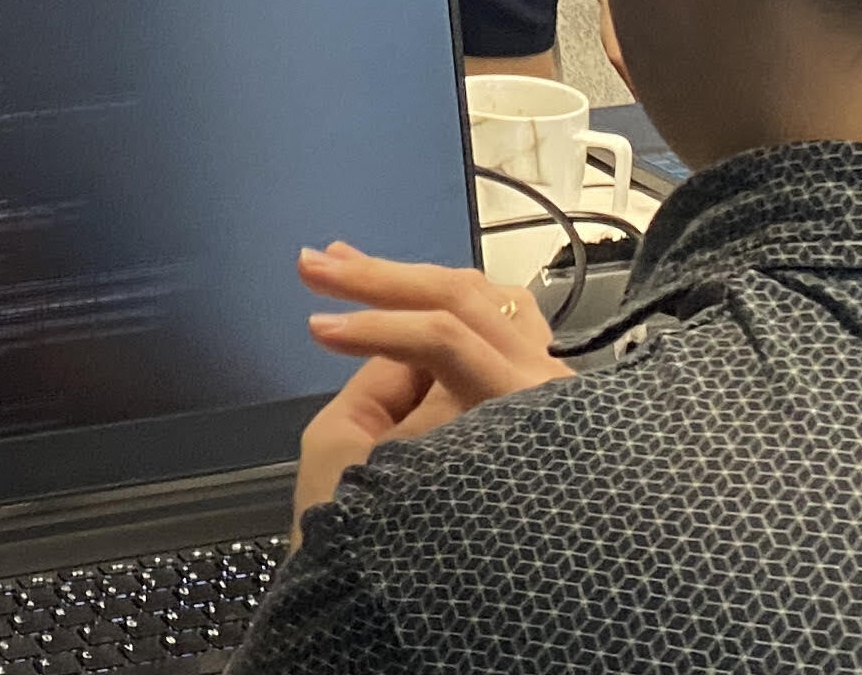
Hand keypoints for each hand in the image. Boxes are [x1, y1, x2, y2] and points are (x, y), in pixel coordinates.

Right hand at [288, 245, 569, 519]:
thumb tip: (396, 343)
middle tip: (315, 266)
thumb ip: (400, 392)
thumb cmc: (444, 540)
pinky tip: (403, 292)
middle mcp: (544, 380)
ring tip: (348, 265)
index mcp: (517, 401)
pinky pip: (495, 318)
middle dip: (380, 279)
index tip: (314, 329)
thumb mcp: (409, 475)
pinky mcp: (536, 384)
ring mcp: (547, 378)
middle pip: (461, 298)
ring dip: (409, 280)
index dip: (373, 327)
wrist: (504, 597)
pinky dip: (443, 300)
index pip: (440, 337)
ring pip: (480, 295)